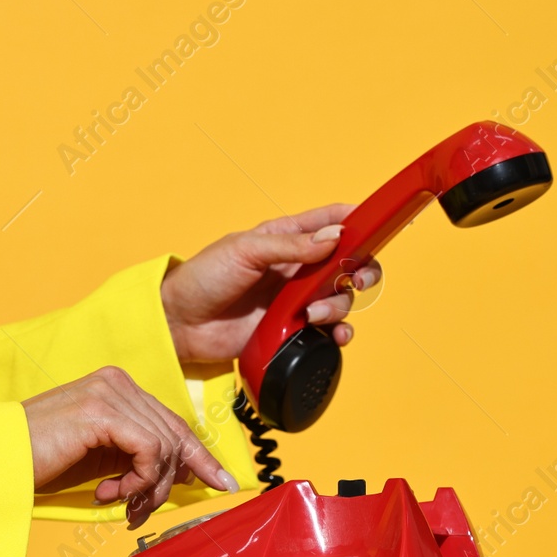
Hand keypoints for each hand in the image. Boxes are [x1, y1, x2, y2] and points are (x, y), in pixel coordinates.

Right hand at [22, 366, 238, 528]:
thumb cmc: (40, 460)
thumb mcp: (99, 457)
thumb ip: (135, 455)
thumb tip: (180, 472)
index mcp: (116, 387)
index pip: (172, 421)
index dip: (198, 455)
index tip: (221, 482)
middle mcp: (117, 383)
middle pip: (174, 434)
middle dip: (170, 481)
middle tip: (142, 512)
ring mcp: (110, 393)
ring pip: (164, 446)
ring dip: (145, 486)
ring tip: (116, 503)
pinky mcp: (103, 412)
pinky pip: (148, 451)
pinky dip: (137, 480)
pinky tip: (108, 492)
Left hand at [160, 204, 382, 363]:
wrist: (180, 324)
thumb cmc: (204, 278)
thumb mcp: (245, 251)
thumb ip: (291, 245)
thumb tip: (333, 237)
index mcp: (286, 239)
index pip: (331, 222)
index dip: (357, 221)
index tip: (376, 224)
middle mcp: (297, 269)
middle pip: (348, 264)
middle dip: (360, 269)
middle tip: (352, 279)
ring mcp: (296, 300)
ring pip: (340, 299)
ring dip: (337, 306)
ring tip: (311, 313)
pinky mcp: (292, 330)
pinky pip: (327, 331)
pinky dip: (337, 333)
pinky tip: (332, 335)